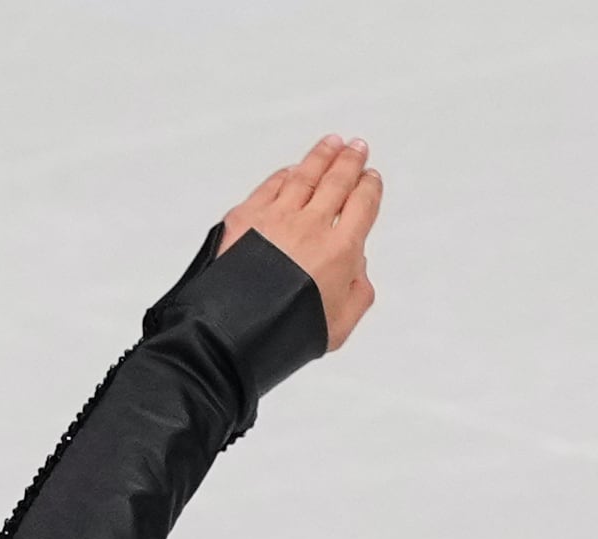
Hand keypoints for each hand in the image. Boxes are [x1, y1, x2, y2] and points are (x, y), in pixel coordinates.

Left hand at [219, 134, 382, 349]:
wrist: (227, 337)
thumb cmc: (280, 337)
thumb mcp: (337, 326)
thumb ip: (357, 292)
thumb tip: (357, 266)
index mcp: (340, 250)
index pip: (363, 204)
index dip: (369, 187)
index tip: (370, 177)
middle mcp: (310, 227)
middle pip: (336, 182)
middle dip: (349, 161)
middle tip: (356, 147)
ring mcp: (275, 219)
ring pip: (304, 176)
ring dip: (321, 156)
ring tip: (332, 143)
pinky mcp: (242, 220)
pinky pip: (269, 187)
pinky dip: (284, 175)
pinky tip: (290, 170)